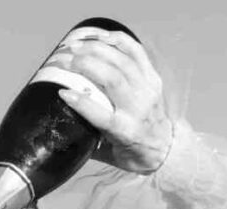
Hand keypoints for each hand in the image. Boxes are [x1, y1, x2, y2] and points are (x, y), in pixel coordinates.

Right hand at [47, 29, 172, 173]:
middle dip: (84, 64)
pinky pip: (136, 52)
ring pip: (122, 62)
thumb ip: (86, 139)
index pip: (100, 115)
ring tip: (76, 44)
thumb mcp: (107, 154)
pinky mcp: (152, 78)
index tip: (61, 91)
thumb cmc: (132, 152)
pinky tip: (101, 36)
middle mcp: (137, 109)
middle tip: (63, 57)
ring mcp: (147, 90)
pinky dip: (118, 40)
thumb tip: (61, 121)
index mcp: (124, 131)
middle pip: (112, 79)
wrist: (165, 148)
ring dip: (97, 49)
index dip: (80, 102)